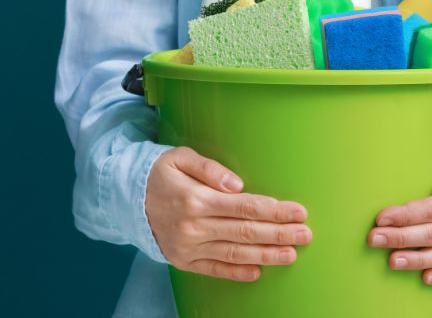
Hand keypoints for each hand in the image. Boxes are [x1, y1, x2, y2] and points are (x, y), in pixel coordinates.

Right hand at [146, 147, 311, 281]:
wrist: (125, 198)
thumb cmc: (159, 173)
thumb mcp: (180, 157)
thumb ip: (209, 168)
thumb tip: (237, 183)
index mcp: (195, 198)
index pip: (244, 206)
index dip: (274, 210)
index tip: (298, 211)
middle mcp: (193, 226)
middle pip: (245, 231)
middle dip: (279, 233)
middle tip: (305, 233)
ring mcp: (188, 246)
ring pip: (234, 253)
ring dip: (266, 254)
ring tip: (291, 253)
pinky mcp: (183, 260)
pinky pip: (214, 269)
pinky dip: (237, 273)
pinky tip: (258, 272)